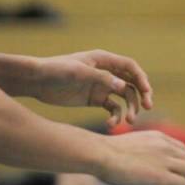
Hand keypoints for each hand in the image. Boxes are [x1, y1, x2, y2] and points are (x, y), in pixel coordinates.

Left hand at [33, 50, 152, 125]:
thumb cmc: (56, 71)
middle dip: (142, 95)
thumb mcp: (78, 73)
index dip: (141, 78)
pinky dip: (115, 116)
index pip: (130, 67)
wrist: (37, 81)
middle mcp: (106, 72)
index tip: (147, 92)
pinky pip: (112, 108)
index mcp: (104, 60)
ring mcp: (101, 86)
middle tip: (148, 107)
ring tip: (129, 121)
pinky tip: (110, 124)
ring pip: (125, 97)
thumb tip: (124, 87)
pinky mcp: (95, 99)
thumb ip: (101, 79)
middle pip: (132, 82)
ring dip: (130, 108)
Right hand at [99, 130, 184, 184]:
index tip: (173, 176)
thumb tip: (135, 164)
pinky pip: (182, 183)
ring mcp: (164, 159)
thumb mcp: (128, 147)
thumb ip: (139, 153)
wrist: (101, 154)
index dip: (180, 164)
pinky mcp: (161, 175)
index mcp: (157, 137)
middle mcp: (165, 146)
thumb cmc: (105, 153)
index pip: (181, 149)